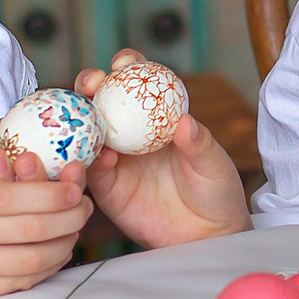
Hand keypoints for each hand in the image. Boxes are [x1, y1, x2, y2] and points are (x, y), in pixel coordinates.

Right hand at [0, 139, 91, 298]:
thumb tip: (11, 142)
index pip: (15, 195)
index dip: (55, 193)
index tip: (75, 188)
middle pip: (32, 228)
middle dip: (70, 218)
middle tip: (85, 208)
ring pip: (32, 259)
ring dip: (64, 245)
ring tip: (74, 231)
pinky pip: (19, 283)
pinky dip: (45, 269)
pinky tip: (53, 255)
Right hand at [76, 49, 252, 247]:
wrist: (208, 235)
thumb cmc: (216, 191)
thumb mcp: (214, 165)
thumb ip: (200, 144)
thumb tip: (185, 122)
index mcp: (157, 118)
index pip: (138, 84)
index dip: (127, 67)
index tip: (124, 62)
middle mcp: (131, 135)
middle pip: (103, 102)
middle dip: (91, 85)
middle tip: (93, 82)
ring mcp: (117, 160)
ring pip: (88, 133)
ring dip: (82, 119)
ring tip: (88, 114)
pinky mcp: (108, 189)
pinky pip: (93, 171)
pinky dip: (92, 160)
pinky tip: (103, 156)